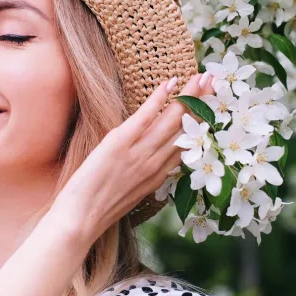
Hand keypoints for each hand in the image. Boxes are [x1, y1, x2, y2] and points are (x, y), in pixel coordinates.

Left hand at [50, 72, 214, 243]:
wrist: (81, 220)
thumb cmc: (99, 210)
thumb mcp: (132, 195)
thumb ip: (145, 176)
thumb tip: (151, 162)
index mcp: (159, 175)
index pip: (188, 144)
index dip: (201, 122)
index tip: (211, 105)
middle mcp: (155, 163)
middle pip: (186, 128)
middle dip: (202, 102)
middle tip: (214, 80)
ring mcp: (139, 153)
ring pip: (172, 119)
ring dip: (189, 95)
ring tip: (202, 76)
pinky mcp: (120, 143)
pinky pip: (145, 116)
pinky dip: (159, 98)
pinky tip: (171, 83)